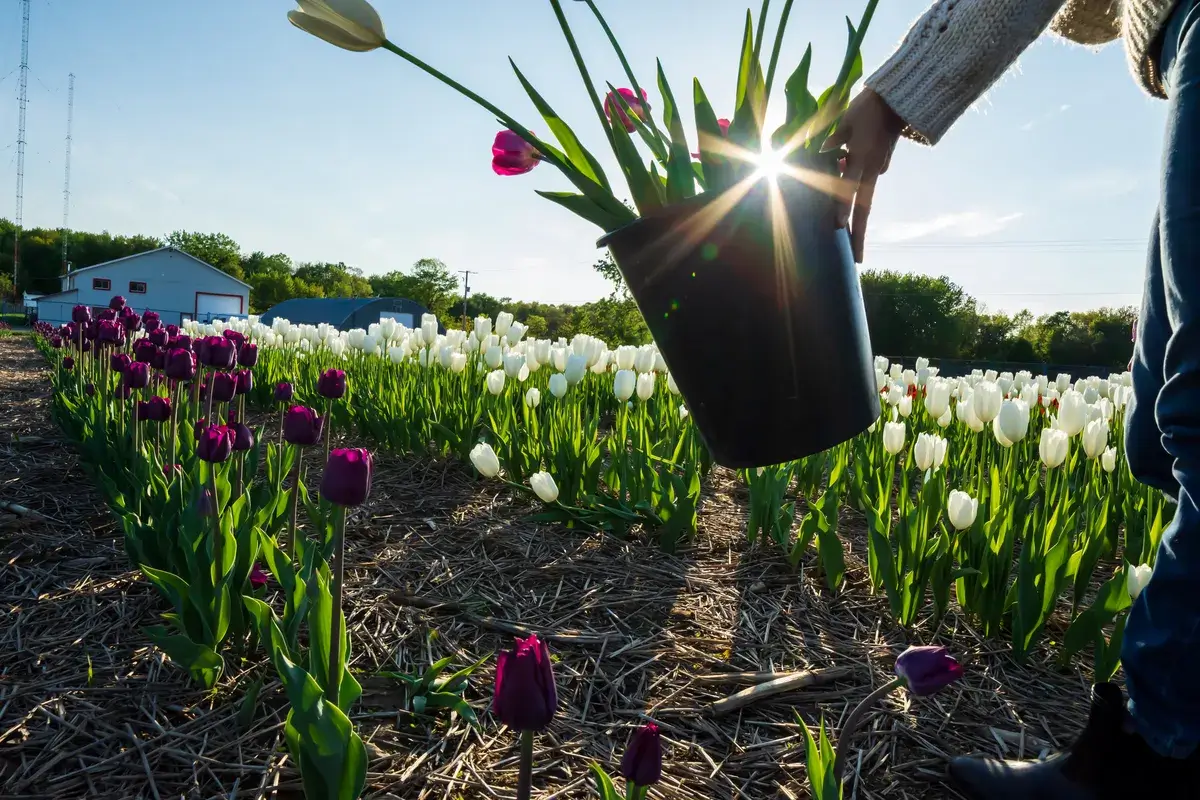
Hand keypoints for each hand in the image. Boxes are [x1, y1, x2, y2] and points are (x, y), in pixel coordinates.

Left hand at [823, 89, 904, 263]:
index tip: (837, 226)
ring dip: (857, 222)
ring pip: (865, 199)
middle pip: (864, 209)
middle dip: (859, 236)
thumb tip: (819, 154)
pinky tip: (849, 192)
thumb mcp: (843, 120)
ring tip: (854, 250)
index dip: (842, 207)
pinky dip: (856, 194)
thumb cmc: (865, 107)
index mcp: (861, 158)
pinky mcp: (881, 166)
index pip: (848, 188)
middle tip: (858, 261)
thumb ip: (831, 140)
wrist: (898, 100)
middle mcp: (872, 170)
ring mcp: (879, 170)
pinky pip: (865, 183)